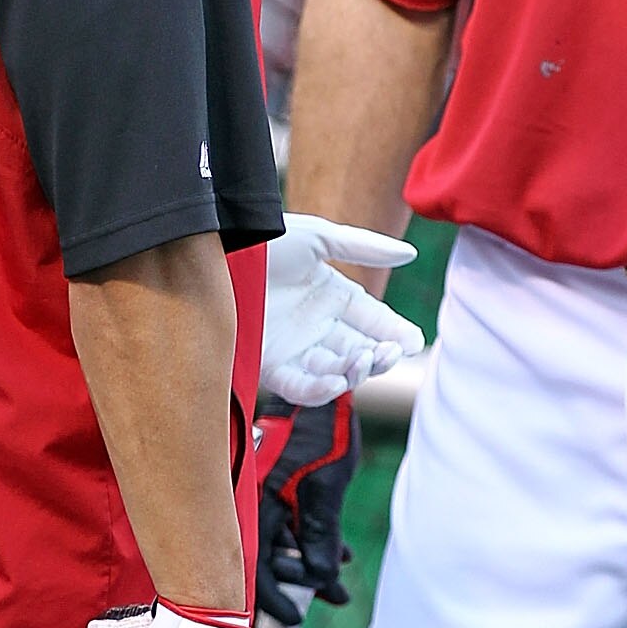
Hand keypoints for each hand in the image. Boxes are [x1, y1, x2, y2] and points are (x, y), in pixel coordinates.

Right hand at [255, 393, 358, 625]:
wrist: (318, 386)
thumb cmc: (321, 433)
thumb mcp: (326, 489)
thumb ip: (321, 535)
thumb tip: (321, 577)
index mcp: (253, 508)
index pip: (253, 570)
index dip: (273, 600)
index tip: (294, 619)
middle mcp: (249, 503)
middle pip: (266, 559)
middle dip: (301, 581)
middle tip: (335, 595)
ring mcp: (260, 493)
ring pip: (279, 541)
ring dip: (310, 560)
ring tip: (342, 577)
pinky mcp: (274, 483)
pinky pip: (286, 520)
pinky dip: (310, 536)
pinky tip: (340, 549)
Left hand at [260, 212, 422, 406]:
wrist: (213, 256)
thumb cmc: (263, 240)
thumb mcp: (317, 237)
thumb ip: (365, 248)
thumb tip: (411, 254)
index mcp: (332, 296)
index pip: (374, 321)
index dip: (396, 333)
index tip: (413, 342)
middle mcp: (317, 326)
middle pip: (361, 352)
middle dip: (381, 357)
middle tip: (389, 353)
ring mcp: (295, 348)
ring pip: (338, 373)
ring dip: (356, 373)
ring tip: (363, 360)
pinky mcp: (270, 366)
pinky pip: (303, 388)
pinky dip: (322, 390)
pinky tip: (336, 382)